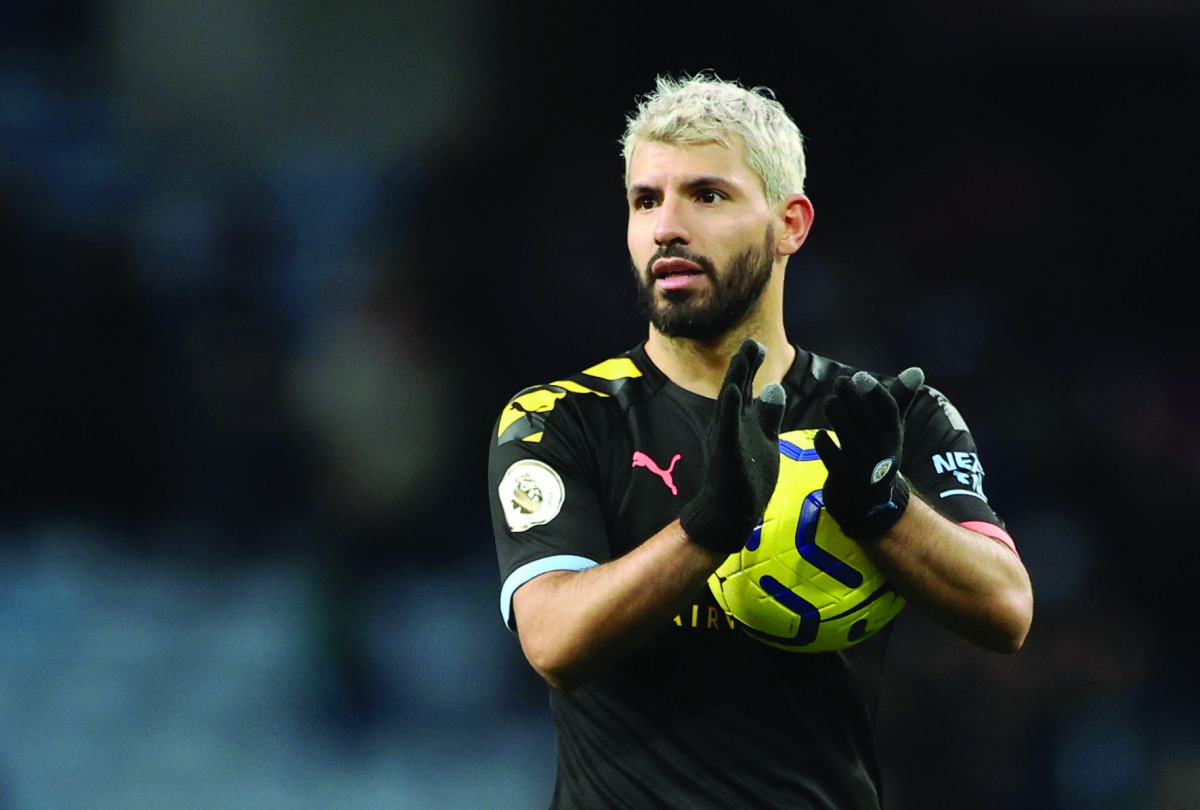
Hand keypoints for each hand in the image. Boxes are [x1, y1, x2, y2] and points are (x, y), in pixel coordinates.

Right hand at [680, 339, 786, 553]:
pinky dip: (731, 408)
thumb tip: (775, 387)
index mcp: (739, 422)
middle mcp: (729, 426)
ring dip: (737, 378)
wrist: (729, 513)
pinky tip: (736, 391)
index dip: (751, 366)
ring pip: (730, 402)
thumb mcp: (764, 440)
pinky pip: (727, 426)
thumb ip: (768, 415)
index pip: (746, 388)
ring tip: (744, 356)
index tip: (758, 346)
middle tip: (752, 342)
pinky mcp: (725, 451)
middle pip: (736, 388)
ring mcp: (725, 437)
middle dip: (744, 365)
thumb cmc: (746, 480)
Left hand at [813, 367, 923, 541]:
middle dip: (851, 396)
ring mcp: (863, 464)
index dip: (874, 391)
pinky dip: (823, 441)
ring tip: (829, 402)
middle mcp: (882, 449)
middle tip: (839, 382)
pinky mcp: (844, 476)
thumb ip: (900, 399)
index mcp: (894, 435)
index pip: (888, 409)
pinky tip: (821, 434)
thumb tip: (917, 370)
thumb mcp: (892, 429)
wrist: (869, 501)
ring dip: (835, 413)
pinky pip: (830, 453)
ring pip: (847, 432)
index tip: (860, 376)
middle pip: (865, 417)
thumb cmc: (878, 454)